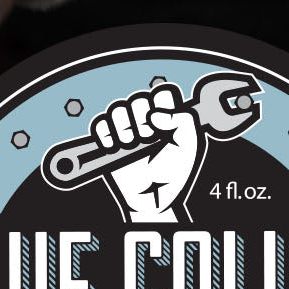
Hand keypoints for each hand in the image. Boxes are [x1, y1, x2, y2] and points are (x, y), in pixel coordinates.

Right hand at [94, 85, 201, 222]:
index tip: (164, 124)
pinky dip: (106, 135)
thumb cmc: (172, 173)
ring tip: (133, 146)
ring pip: (117, 109)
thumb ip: (183, 122)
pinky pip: (100, 124)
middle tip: (149, 139)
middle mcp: (146, 118)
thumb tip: (157, 114)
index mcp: (168, 116)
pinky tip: (116, 148)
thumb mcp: (189, 148)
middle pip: (138, 99)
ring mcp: (126, 128)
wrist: (152, 196)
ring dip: (125, 128)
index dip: (162, 105)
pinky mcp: (107, 139)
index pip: (162, 93)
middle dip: (142, 120)